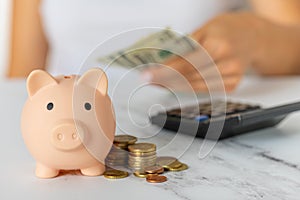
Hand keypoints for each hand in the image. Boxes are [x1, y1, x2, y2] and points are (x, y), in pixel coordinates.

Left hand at [141, 12, 286, 91]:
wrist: (251, 37)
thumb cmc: (225, 31)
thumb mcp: (203, 31)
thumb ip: (185, 48)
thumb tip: (162, 62)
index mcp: (218, 46)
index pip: (185, 64)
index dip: (164, 72)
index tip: (148, 75)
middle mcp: (227, 63)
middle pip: (188, 78)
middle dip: (166, 80)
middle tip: (150, 79)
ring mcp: (231, 77)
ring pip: (195, 87)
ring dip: (174, 86)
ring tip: (160, 82)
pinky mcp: (232, 86)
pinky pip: (204, 90)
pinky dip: (188, 88)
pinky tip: (177, 84)